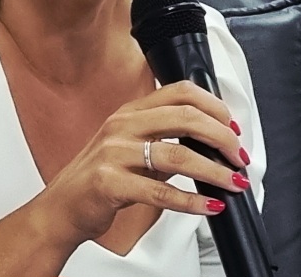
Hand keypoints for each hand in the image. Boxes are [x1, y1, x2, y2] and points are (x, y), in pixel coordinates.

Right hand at [34, 81, 249, 245]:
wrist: (62, 208)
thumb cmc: (99, 178)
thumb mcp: (129, 147)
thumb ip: (164, 139)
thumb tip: (209, 141)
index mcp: (130, 111)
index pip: (180, 92)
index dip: (214, 106)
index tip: (232, 127)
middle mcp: (122, 126)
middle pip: (185, 118)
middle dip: (222, 137)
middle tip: (238, 156)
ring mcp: (114, 153)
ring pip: (178, 155)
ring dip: (215, 171)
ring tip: (233, 182)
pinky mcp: (110, 183)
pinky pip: (160, 191)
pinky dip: (192, 201)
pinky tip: (208, 205)